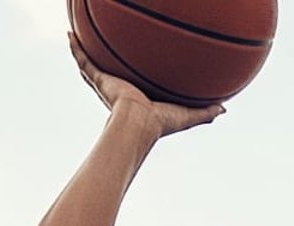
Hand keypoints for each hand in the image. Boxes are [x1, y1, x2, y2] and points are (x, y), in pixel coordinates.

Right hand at [69, 29, 222, 135]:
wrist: (139, 121)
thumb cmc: (162, 123)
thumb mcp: (187, 116)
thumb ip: (205, 113)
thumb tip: (224, 109)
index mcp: (135, 98)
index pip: (131, 84)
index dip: (130, 78)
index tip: (131, 68)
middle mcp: (118, 90)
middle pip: (108, 73)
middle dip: (104, 63)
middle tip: (101, 49)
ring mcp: (106, 84)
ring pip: (91, 64)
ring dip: (84, 51)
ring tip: (76, 36)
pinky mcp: (99, 78)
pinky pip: (83, 60)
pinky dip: (75, 48)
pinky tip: (69, 34)